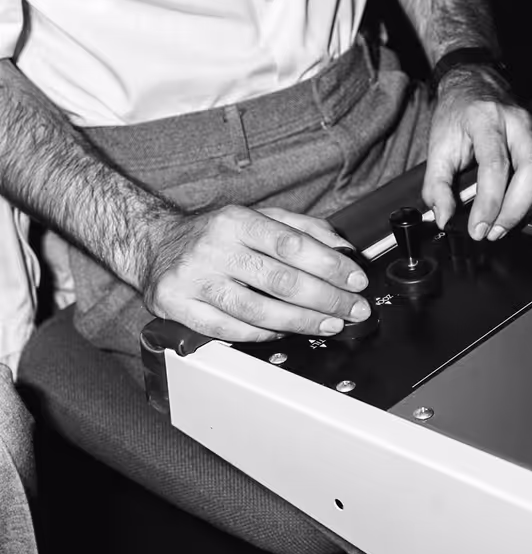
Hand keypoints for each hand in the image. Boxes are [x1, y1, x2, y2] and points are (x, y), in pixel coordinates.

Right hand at [141, 206, 370, 341]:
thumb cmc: (215, 234)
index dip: (329, 265)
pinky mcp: (178, 307)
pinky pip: (229, 330)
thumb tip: (343, 249)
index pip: (292, 244)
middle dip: (326, 299)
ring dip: (301, 322)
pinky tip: (285, 333)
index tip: (355, 280)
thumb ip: (303, 229)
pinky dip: (263, 335)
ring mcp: (194, 280)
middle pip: (280, 280)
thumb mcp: (258, 218)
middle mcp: (214, 248)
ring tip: (329, 324)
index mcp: (236, 221)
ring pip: (257, 310)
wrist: (154, 244)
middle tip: (352, 308)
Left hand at [422, 67, 531, 238]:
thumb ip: (436, 186)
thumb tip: (443, 217)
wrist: (473, 84)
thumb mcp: (436, 149)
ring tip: (525, 213)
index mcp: (485, 120)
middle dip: (519, 207)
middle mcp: (518, 120)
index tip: (480, 229)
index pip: (495, 165)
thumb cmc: (457, 116)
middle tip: (499, 229)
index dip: (489, 204)